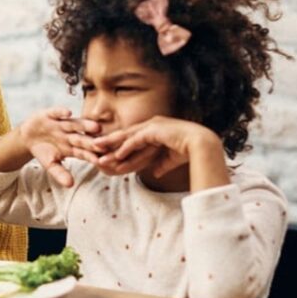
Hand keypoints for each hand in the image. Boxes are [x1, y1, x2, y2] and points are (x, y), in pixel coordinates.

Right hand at [15, 107, 101, 187]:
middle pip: (82, 138)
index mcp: (72, 148)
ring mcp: (62, 124)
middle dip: (91, 141)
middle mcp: (70, 135)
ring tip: (95, 127)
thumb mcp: (50, 164)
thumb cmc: (43, 151)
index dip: (91, 156)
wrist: (28, 137)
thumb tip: (70, 185)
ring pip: (75, 124)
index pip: (84, 152)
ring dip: (85, 125)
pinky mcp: (51, 114)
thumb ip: (60, 173)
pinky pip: (57, 112)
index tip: (100, 161)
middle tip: (103, 144)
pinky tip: (68, 112)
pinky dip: (61, 112)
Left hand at [92, 116, 222, 179]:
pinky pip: (136, 140)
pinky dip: (126, 147)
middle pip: (124, 134)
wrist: (203, 145)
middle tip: (93, 147)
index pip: (130, 137)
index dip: (117, 144)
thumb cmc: (190, 151)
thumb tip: (154, 173)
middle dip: (108, 141)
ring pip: (126, 136)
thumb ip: (160, 164)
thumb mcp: (170, 159)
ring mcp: (152, 125)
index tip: (104, 150)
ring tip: (97, 150)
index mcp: (153, 128)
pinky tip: (116, 154)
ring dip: (111, 144)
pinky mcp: (154, 130)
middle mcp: (150, 124)